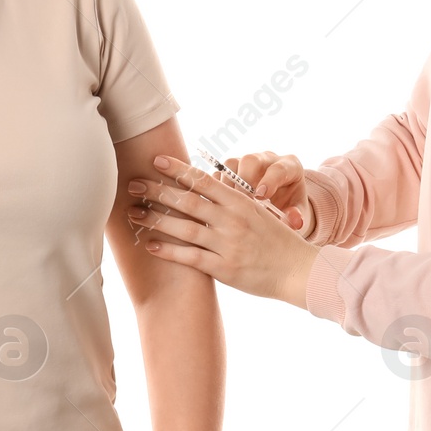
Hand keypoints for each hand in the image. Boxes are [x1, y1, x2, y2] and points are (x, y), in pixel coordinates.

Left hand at [126, 155, 319, 306]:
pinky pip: (191, 258)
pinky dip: (170, 251)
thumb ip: (232, 199)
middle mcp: (232, 220)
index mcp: (240, 202)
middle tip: (133, 185)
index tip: (155, 160)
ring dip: (156, 220)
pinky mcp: (225, 268)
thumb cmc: (276, 239)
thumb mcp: (258, 211)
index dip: (178, 169)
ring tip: (134, 214)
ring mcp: (228, 245)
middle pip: (188, 201)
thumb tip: (206, 182)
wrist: (297, 270)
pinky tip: (151, 246)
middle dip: (157, 191)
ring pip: (185, 228)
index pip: (203, 180)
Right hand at [223, 151, 307, 229]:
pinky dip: (217, 187)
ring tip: (228, 205)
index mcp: (290, 167)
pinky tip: (219, 205)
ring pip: (232, 164)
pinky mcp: (232, 170)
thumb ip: (298, 216)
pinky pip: (219, 172)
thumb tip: (295, 220)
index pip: (279, 168)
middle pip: (251, 160)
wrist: (281, 206)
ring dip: (228, 184)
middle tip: (242, 202)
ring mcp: (248, 163)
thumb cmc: (291, 209)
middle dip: (244, 180)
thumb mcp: (298, 213)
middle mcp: (267, 160)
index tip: (262, 197)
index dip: (270, 181)